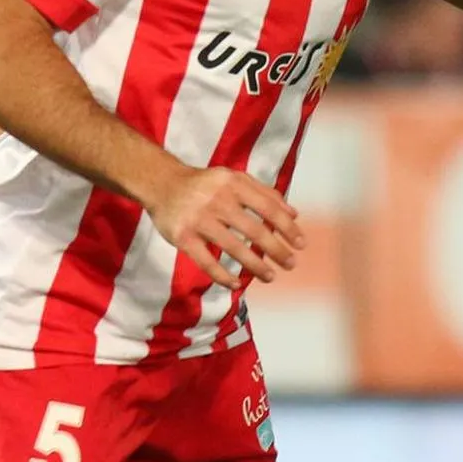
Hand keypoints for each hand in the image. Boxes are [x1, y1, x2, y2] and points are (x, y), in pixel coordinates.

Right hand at [143, 165, 306, 289]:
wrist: (162, 183)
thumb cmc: (205, 183)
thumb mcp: (235, 178)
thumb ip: (264, 193)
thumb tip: (294, 214)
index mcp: (234, 184)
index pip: (268, 208)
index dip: (287, 227)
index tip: (300, 243)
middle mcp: (218, 200)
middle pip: (254, 229)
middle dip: (276, 249)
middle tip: (290, 264)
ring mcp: (199, 220)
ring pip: (233, 247)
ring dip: (255, 265)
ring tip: (271, 276)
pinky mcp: (183, 238)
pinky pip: (206, 262)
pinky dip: (222, 276)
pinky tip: (236, 283)